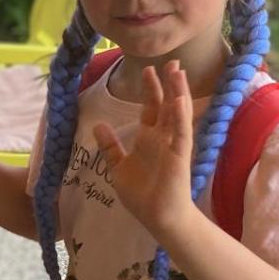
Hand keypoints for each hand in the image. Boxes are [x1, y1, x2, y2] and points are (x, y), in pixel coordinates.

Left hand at [93, 61, 195, 238]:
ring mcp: (173, 145)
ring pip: (176, 112)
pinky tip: (179, 99)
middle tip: (169, 61)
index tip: (148, 70)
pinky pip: (180, 131)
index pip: (151, 108)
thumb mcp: (118, 167)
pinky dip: (179, 115)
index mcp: (148, 140)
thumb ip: (110, 146)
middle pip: (166, 105)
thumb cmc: (142, 196)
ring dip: (177, 91)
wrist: (158, 218)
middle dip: (166, 84)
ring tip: (177, 71)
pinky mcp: (179, 154)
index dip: (150, 90)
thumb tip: (97, 125)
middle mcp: (162, 138)